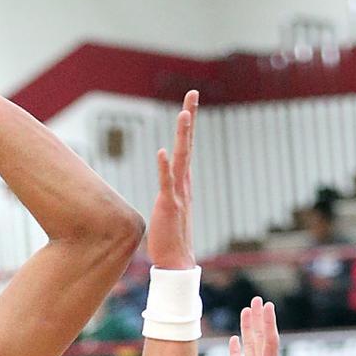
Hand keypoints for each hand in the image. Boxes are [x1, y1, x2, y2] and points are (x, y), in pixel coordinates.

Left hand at [146, 91, 197, 269]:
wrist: (176, 262)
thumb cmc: (170, 237)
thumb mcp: (169, 209)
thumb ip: (170, 193)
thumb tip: (168, 186)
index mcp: (183, 183)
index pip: (185, 148)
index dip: (188, 124)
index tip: (190, 102)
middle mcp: (183, 184)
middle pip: (187, 145)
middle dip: (189, 118)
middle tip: (192, 94)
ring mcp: (178, 194)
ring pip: (181, 159)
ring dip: (183, 137)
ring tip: (184, 114)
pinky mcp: (169, 206)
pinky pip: (167, 184)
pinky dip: (164, 168)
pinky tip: (162, 152)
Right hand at [229, 296, 280, 355]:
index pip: (270, 344)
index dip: (268, 324)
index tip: (266, 305)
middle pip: (262, 341)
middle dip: (259, 320)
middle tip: (257, 299)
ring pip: (252, 349)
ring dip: (249, 330)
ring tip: (246, 310)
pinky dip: (238, 350)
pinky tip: (234, 340)